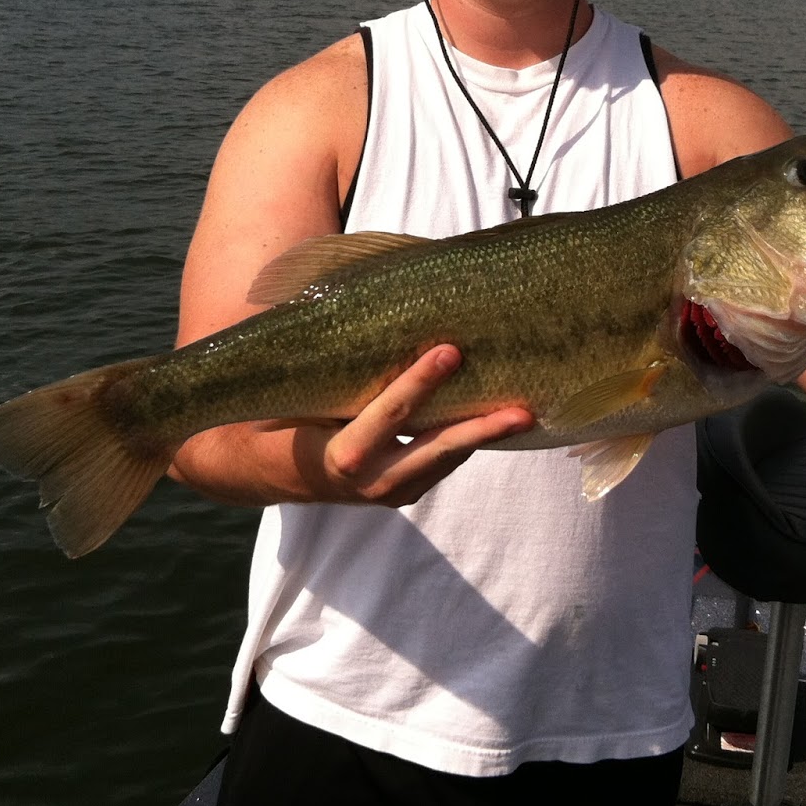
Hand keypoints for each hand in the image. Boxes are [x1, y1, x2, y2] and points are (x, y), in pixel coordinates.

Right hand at [291, 345, 535, 506]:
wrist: (280, 472)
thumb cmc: (292, 417)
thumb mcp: (307, 399)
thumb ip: (340, 373)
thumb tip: (371, 311)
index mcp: (342, 455)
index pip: (388, 415)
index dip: (419, 383)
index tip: (449, 351)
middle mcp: (370, 482)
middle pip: (435, 451)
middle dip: (479, 429)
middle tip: (520, 410)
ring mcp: (391, 493)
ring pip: (446, 460)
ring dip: (484, 436)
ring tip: (524, 413)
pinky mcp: (406, 494)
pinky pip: (442, 464)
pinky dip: (467, 440)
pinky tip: (496, 417)